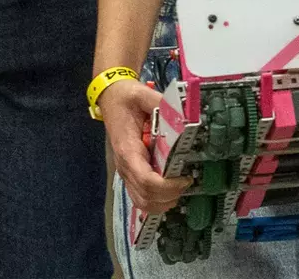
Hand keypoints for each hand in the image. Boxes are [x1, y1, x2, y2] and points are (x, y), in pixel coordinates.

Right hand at [97, 78, 190, 215]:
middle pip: (144, 197)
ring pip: (140, 202)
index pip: (146, 180)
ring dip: (162, 203)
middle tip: (186, 182)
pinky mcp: (130, 172)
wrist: (111, 98)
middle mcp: (125, 166)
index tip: (185, 178)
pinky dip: (156, 201)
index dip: (167, 186)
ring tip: (179, 188)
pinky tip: (170, 190)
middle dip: (168, 196)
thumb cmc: (127, 98)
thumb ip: (162, 105)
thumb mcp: (143, 95)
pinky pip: (140, 196)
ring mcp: (125, 171)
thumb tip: (185, 114)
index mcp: (128, 150)